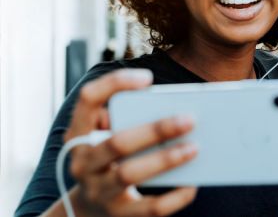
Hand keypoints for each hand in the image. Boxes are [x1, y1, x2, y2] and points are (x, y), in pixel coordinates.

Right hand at [65, 69, 197, 216]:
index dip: (114, 84)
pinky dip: (175, 196)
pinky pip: (150, 208)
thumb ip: (129, 118)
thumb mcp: (106, 137)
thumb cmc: (110, 160)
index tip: (147, 77)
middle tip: (190, 119)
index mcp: (79, 135)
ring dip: (166, 160)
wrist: (88, 210)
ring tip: (196, 148)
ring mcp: (98, 191)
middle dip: (156, 130)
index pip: (88, 99)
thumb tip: (177, 108)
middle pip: (117, 143)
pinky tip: (193, 184)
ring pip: (130, 174)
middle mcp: (83, 163)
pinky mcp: (119, 215)